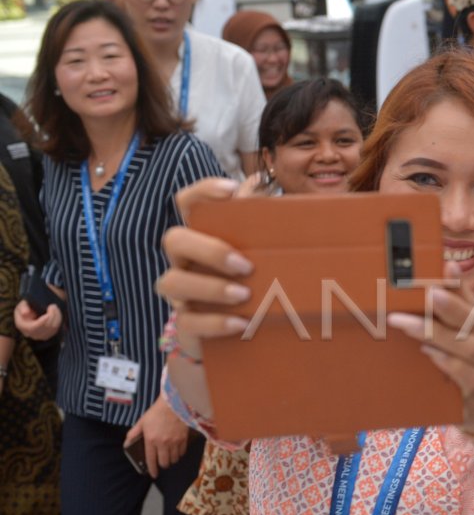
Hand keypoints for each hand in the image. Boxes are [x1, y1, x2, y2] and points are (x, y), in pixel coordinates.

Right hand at [14, 300, 62, 340]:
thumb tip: (25, 313)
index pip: (33, 328)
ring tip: (55, 306)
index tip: (48, 314)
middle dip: (51, 316)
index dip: (42, 322)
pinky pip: (55, 329)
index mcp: (22, 326)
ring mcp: (39, 335)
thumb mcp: (23, 304)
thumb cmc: (27, 306)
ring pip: (52, 329)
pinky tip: (57, 312)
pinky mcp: (47, 335)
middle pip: (44, 328)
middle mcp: (30, 333)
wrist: (32, 311)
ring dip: (56, 317)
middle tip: (53, 305)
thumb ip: (23, 307)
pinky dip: (58, 320)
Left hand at [127, 396, 191, 477]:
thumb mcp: (142, 422)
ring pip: (174, 459)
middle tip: (162, 462)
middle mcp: (163, 443)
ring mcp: (174, 442)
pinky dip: (179, 454)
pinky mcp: (183, 439)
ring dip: (171, 460)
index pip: (151, 460)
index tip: (154, 475)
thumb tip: (126, 443)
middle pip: (164, 462)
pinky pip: (182, 452)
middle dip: (163, 465)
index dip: (152, 469)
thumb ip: (134, 434)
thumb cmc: (156, 412)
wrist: (174, 404)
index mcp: (151, 440)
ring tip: (170, 456)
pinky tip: (177, 451)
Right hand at [156, 178, 253, 355]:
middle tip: (245, 265)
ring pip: (172, 282)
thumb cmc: (251, 280)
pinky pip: (188, 323)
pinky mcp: (187, 324)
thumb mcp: (259, 251)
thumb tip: (259, 181)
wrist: (242, 333)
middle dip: (209, 249)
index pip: (187, 203)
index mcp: (201, 236)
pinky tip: (241, 323)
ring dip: (210, 287)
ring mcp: (181, 293)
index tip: (231, 189)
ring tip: (244, 295)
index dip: (202, 192)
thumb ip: (257, 220)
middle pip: (175, 240)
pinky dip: (215, 323)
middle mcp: (184, 261)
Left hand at [387, 262, 473, 434]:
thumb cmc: (466, 358)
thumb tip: (443, 264)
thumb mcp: (460, 329)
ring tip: (406, 324)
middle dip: (447, 305)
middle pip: (471, 319)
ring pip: (467, 346)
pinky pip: (465, 372)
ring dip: (435, 333)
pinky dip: (446, 361)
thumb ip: (450, 302)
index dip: (456, 284)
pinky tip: (427, 352)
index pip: (471, 298)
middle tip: (423, 294)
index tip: (438, 270)